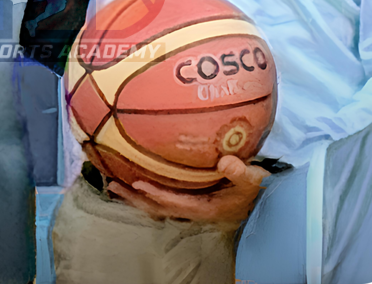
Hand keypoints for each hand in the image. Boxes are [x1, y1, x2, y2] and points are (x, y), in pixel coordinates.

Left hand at [107, 155, 270, 224]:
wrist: (259, 200)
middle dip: (134, 197)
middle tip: (112, 184)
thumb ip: (240, 172)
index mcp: (204, 207)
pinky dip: (146, 191)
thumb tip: (223, 161)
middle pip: (156, 207)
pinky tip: (137, 180)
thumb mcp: (253, 180)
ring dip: (135, 196)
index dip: (155, 193)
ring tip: (115, 184)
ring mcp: (188, 205)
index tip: (137, 182)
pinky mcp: (189, 199)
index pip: (174, 201)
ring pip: (156, 204)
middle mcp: (191, 209)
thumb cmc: (255, 189)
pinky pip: (162, 198)